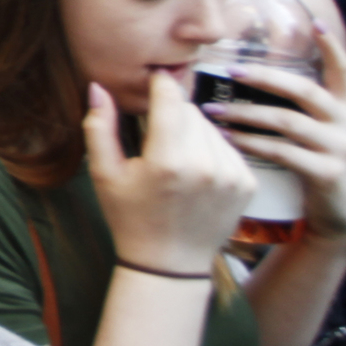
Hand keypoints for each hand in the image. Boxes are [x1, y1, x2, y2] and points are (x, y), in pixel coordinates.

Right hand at [84, 70, 253, 271]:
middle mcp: (205, 165)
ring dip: (193, 131)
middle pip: (190, 110)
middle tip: (157, 136)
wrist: (170, 264)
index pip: (170, 97)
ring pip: (210, 127)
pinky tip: (195, 171)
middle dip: (173, 114)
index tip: (153, 81)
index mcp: (167, 161)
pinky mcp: (247, 182)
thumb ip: (99, 127)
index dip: (159, 84)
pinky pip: (227, 147)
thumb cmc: (132, 218)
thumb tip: (98, 86)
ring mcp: (232, 174)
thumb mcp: (105, 174)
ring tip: (176, 157)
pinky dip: (211, 150)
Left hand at [201, 5, 345, 249]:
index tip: (317, 24)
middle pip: (306, 90)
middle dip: (266, 77)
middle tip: (230, 69)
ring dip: (247, 113)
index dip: (332, 48)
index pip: (345, 72)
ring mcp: (341, 149)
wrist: (342, 222)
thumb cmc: (319, 172)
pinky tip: (230, 139)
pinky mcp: (328, 173)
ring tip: (214, 109)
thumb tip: (257, 84)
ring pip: (289, 121)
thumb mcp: (319, 138)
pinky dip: (253, 143)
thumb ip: (301, 113)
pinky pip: (284, 152)